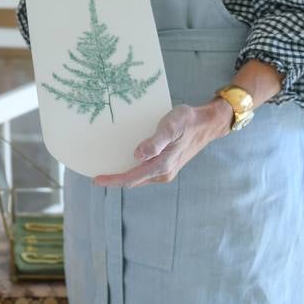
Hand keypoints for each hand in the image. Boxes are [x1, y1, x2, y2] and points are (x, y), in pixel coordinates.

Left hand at [93, 98, 233, 187]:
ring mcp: (166, 170)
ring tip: (107, 165)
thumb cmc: (187, 122)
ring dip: (124, 174)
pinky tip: (126, 159)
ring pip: (139, 177)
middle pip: (133, 181)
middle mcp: (163, 173)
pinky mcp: (167, 165)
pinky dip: (133, 169)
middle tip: (96, 172)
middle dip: (115, 178)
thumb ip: (155, 143)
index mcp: (162, 166)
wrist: (207, 123)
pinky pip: (145, 171)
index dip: (113, 180)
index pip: (131, 178)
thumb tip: (137, 156)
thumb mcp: (170, 127)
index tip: (96, 179)